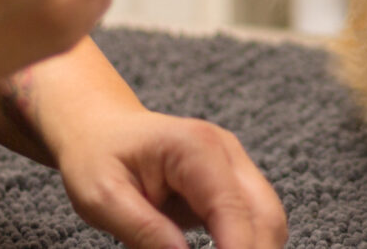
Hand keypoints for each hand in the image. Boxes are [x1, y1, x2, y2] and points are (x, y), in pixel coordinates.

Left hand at [55, 107, 286, 248]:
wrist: (102, 129)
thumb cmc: (98, 157)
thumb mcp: (102, 198)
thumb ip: (143, 231)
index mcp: (196, 149)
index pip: (232, 209)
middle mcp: (228, 153)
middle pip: (266, 214)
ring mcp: (235, 166)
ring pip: (268, 219)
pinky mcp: (233, 183)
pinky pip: (254, 219)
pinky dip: (245, 245)